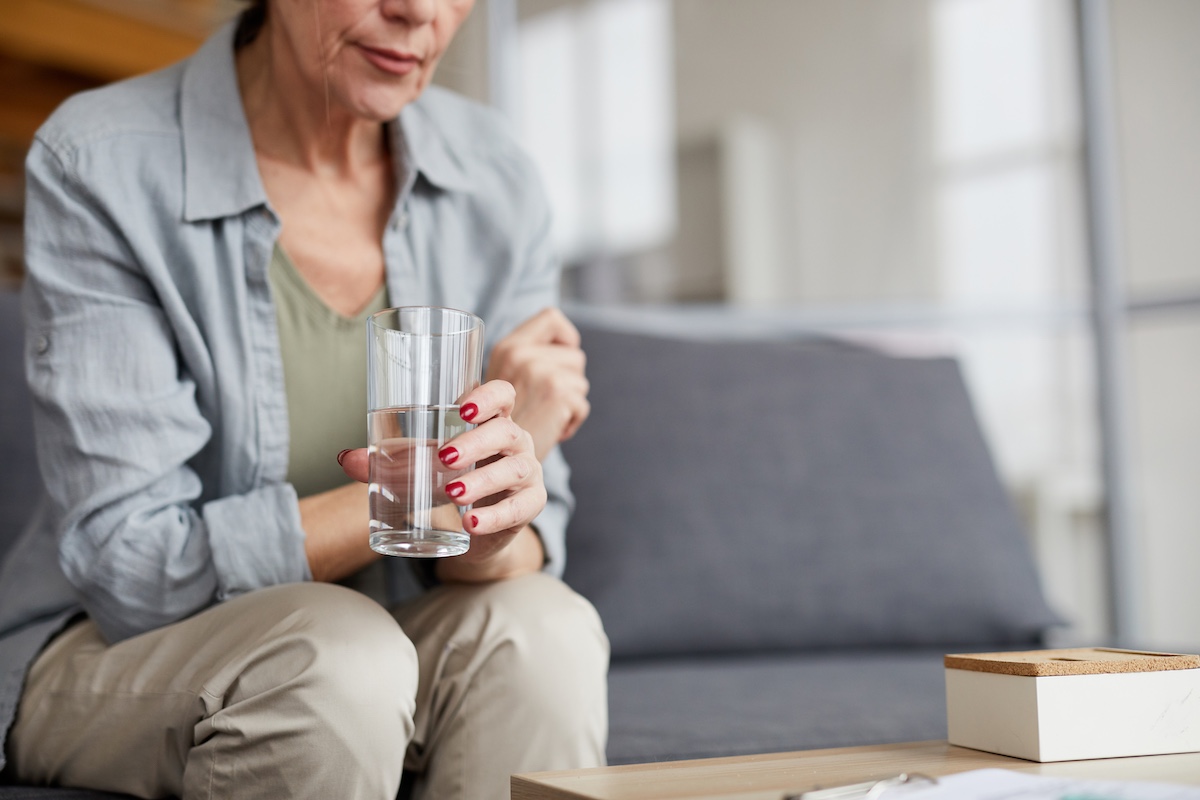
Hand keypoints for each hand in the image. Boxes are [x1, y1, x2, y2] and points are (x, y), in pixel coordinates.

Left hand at [338, 380, 546, 580]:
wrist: (475, 527)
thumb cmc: (450, 482)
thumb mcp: (418, 468)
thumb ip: (385, 463)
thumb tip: (346, 458)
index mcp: (492, 422)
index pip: (503, 395)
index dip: (489, 397)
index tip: (463, 409)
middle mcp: (515, 443)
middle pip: (506, 432)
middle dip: (476, 442)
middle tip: (444, 458)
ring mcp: (527, 473)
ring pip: (513, 469)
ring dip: (482, 480)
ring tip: (452, 492)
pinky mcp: (530, 505)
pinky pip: (520, 508)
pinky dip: (495, 516)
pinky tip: (471, 523)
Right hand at [485, 308, 588, 461]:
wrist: (493, 463)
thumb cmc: (501, 426)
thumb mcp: (502, 383)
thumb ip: (524, 361)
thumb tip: (565, 346)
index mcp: (507, 347)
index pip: (551, 317)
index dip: (564, 337)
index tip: (557, 358)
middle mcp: (521, 354)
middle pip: (575, 354)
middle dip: (568, 379)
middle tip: (545, 400)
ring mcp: (539, 372)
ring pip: (580, 380)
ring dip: (570, 401)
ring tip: (544, 415)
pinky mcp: (557, 393)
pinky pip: (582, 403)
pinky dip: (572, 420)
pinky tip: (549, 428)